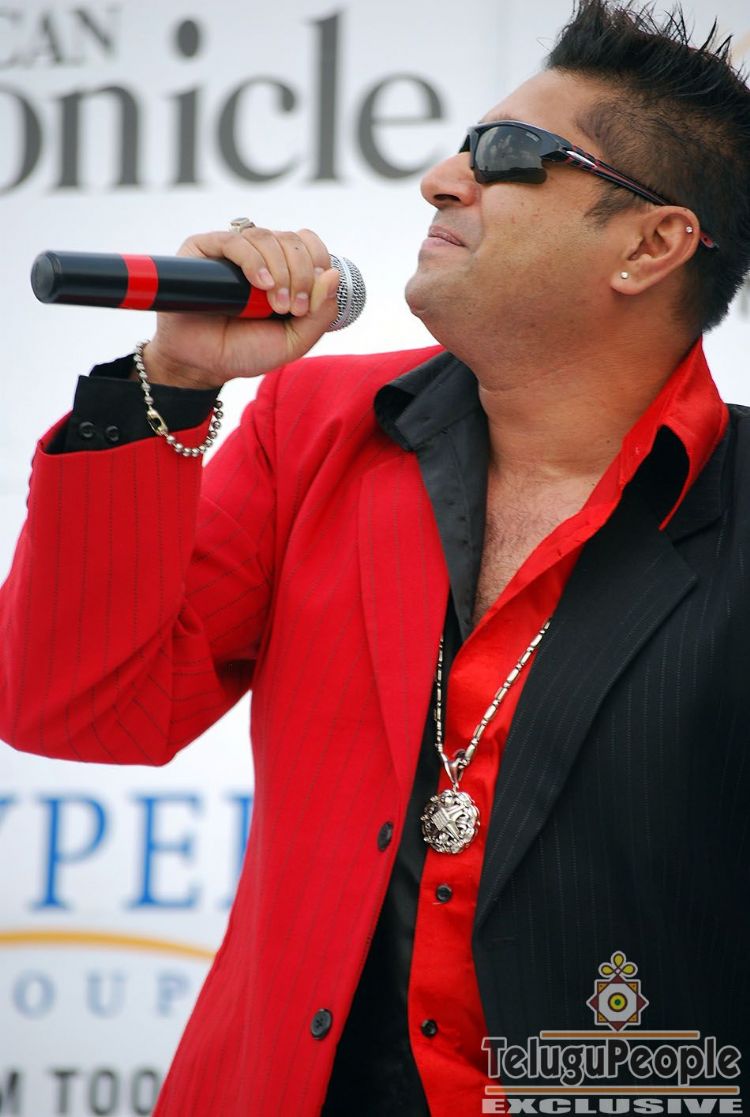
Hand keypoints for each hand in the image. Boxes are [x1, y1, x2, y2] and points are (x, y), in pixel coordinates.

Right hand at [139, 226, 340, 388]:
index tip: (310, 300)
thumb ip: (319, 314)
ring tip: (275, 304)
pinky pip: (235, 241)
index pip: (309, 245)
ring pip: (266, 237)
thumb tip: (333, 274)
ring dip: (281, 270)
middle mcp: (261, 256)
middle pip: (292, 240)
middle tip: (292, 308)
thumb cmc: (245, 350)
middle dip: (301, 274)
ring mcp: (233, 251)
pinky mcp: (204, 249)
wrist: (203, 364)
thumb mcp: (293, 341)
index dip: (318, 262)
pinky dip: (254, 261)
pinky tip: (261, 284)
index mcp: (284, 270)